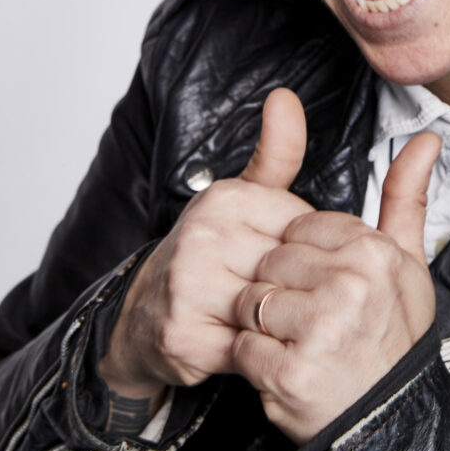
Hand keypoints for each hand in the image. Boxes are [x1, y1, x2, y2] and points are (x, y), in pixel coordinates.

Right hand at [98, 88, 312, 413]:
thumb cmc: (206, 254)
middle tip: (283, 299)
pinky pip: (251, 349)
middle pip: (291, 271)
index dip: (307, 254)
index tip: (289, 264)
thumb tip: (286, 96)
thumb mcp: (242, 198)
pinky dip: (259, 353)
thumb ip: (276, 153)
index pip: (305, 229)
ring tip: (270, 322)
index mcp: (225, 198)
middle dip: (297, 292)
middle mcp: (204, 236)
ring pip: (273, 310)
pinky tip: (251, 344)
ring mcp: (189, 285)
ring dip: (280, 325)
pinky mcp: (184, 335)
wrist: (142, 316)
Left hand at [231, 131, 440, 443]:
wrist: (386, 421)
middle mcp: (350, 283)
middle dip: (281, 291)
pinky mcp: (291, 370)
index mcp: (373, 250)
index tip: (326, 288)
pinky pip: (241, 345)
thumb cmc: (391, 338)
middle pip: (271, 262)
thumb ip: (405, 197)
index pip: (299, 228)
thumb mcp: (406, 264)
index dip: (304, 261)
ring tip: (298, 344)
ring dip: (263, 328)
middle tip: (312, 322)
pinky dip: (253, 362)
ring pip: (251, 301)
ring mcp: (321, 327)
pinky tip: (284, 368)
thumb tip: (425, 140)